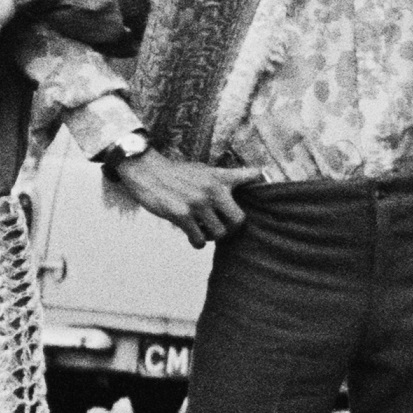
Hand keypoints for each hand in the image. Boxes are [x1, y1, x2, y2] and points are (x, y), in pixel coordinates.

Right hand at [114, 153, 261, 245]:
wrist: (147, 171)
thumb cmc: (178, 174)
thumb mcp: (205, 170)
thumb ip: (226, 177)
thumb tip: (255, 176)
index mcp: (219, 177)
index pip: (250, 177)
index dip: (262, 183)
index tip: (264, 189)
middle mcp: (212, 190)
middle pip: (238, 220)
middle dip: (232, 228)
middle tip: (222, 227)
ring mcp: (197, 203)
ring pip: (218, 234)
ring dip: (212, 237)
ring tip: (203, 230)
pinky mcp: (182, 215)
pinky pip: (199, 239)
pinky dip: (197, 242)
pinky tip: (192, 236)